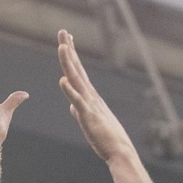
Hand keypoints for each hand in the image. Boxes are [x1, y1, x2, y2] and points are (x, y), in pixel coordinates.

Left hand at [57, 30, 135, 163]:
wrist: (120, 151)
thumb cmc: (106, 138)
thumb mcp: (89, 122)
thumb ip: (80, 112)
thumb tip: (72, 107)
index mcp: (89, 97)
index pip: (78, 72)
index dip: (71, 56)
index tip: (66, 40)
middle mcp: (90, 96)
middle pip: (76, 69)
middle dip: (69, 49)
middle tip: (62, 31)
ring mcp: (89, 104)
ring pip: (76, 80)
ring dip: (69, 63)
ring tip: (62, 47)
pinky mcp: (88, 117)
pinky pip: (77, 102)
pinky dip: (69, 91)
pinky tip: (62, 80)